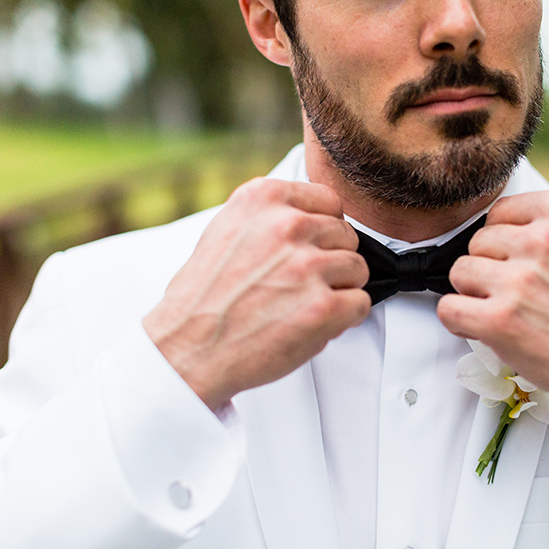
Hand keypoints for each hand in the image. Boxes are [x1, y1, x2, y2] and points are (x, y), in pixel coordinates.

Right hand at [143, 179, 370, 410]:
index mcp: (263, 199)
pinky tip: (312, 324)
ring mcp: (307, 266)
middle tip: (299, 286)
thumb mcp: (226, 230)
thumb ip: (269, 216)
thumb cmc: (206, 298)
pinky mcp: (323, 306)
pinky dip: (344, 319)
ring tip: (301, 305)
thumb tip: (311, 215)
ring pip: (358, 269)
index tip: (305, 251)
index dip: (322, 231)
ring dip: (338, 290)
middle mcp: (287, 226)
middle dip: (330, 262)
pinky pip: (361, 304)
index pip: (329, 201)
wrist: (187, 349)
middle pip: (347, 236)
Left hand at [438, 190, 548, 426]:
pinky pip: (449, 309)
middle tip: (516, 295)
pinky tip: (485, 329)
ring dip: (475, 295)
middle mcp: (540, 240)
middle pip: (477, 243)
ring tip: (505, 312)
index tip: (515, 263)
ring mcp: (519, 280)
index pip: (500, 213)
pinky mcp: (501, 319)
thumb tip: (516, 228)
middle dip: (490, 270)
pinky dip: (461, 322)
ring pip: (460, 273)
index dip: (504, 243)